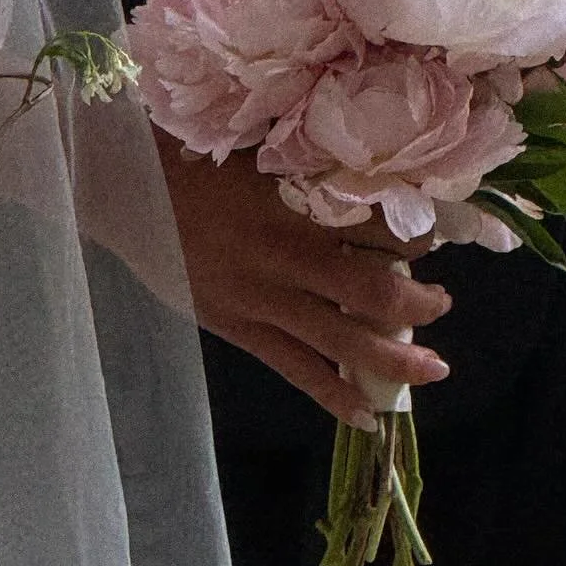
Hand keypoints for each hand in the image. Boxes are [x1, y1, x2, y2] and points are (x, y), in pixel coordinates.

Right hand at [156, 135, 453, 427]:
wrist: (123, 187)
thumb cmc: (192, 154)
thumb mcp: (260, 151)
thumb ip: (311, 170)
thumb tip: (369, 180)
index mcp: (295, 205)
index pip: (377, 228)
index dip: (415, 239)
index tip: (434, 238)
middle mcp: (284, 258)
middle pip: (372, 293)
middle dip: (419, 304)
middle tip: (442, 302)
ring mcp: (260, 300)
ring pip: (341, 341)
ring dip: (394, 359)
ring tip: (432, 368)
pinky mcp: (238, 328)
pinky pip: (295, 369)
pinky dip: (334, 394)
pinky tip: (367, 414)